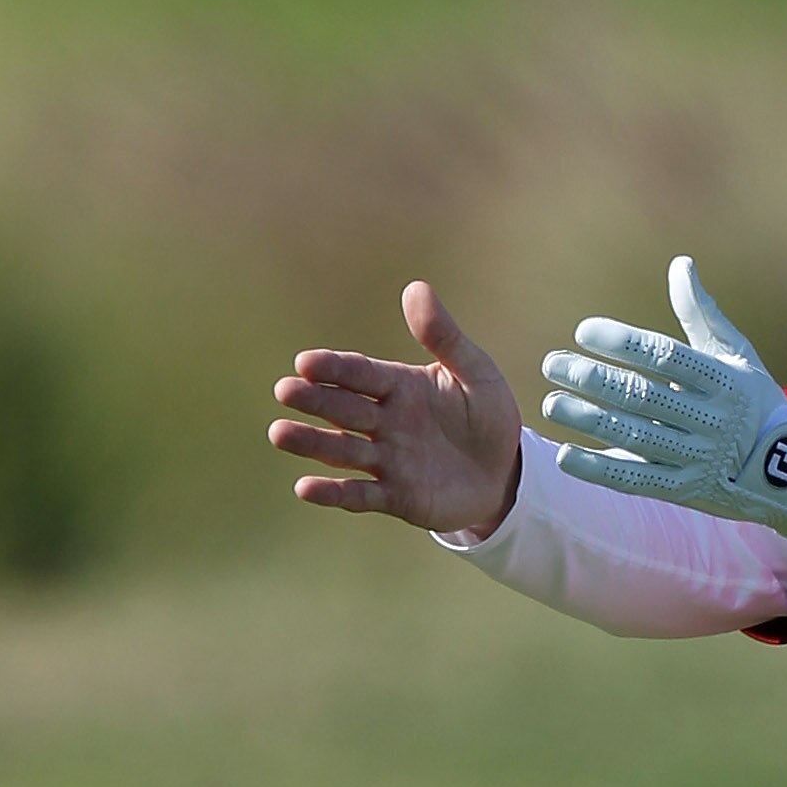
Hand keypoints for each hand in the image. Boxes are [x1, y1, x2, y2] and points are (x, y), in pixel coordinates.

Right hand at [269, 281, 521, 536]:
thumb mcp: (476, 373)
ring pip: (343, 450)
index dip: (334, 368)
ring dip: (312, 443)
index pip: (360, 374)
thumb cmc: (488, 417)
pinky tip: (304, 488)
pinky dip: (334, 493)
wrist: (507, 474)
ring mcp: (388, 460)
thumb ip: (445, 338)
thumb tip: (415, 289)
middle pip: (344, 409)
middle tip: (284, 391)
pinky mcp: (397, 497)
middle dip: (314, 401)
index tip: (306, 362)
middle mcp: (386, 422)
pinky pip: (361, 495)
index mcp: (400, 387)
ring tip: (279, 433)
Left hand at [537, 257, 786, 549]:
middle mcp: (710, 420)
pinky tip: (565, 455)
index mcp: (723, 380)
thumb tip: (680, 265)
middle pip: (643, 396)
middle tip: (553, 364)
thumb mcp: (737, 355)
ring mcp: (697, 459)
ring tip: (551, 403)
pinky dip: (600, 470)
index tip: (584, 331)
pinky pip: (637, 480)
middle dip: (594, 378)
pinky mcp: (685, 491)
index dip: (623, 343)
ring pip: (636, 436)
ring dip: (588, 420)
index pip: (665, 357)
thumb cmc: (753, 401)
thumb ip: (702, 314)